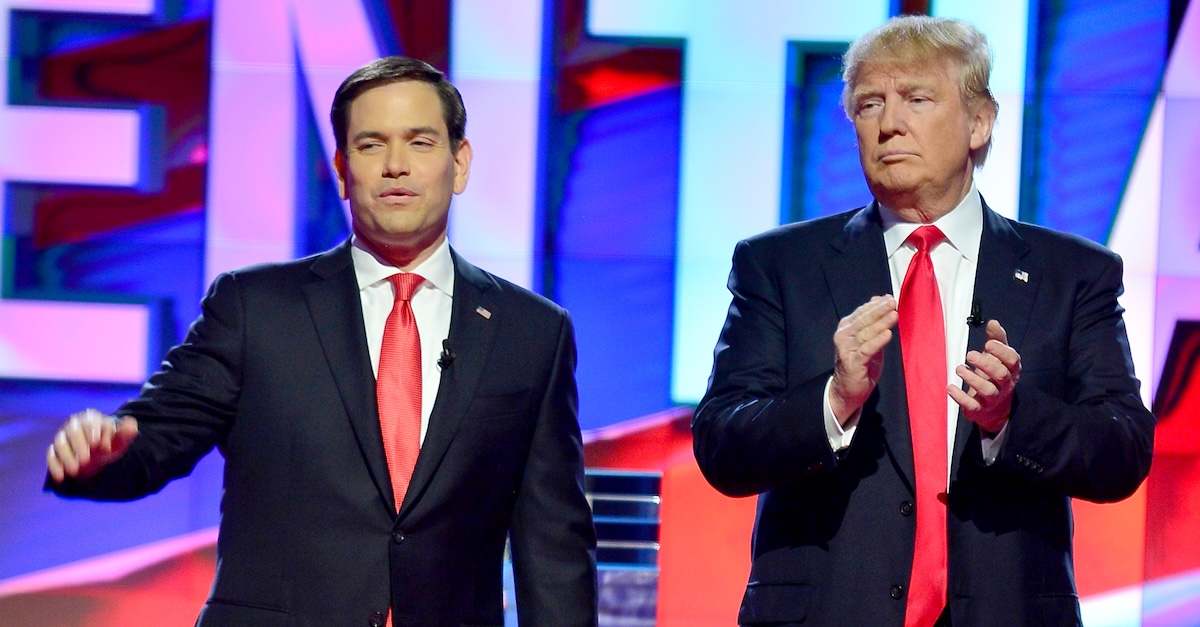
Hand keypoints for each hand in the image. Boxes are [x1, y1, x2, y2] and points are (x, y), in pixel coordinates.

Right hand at [46, 409, 138, 482]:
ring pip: (60, 444)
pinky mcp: (53, 450)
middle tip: (85, 461)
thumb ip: (125, 434)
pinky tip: (61, 477)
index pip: (90, 422)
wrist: (94, 455)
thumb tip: (132, 426)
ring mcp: (62, 437)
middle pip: (73, 432)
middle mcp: (74, 425)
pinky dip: (55, 466)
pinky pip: (51, 456)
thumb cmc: (108, 445)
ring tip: (74, 471)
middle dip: (79, 446)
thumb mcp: (119, 442)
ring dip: (66, 457)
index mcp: (91, 419)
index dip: (95, 433)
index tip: (102, 447)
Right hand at [830, 295, 898, 422]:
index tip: (889, 298)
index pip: (861, 312)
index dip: (875, 304)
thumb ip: (871, 322)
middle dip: (879, 310)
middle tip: (893, 302)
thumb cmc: (860, 364)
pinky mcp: (853, 362)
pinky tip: (888, 334)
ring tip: (894, 314)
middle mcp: (843, 336)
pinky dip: (878, 341)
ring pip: (866, 332)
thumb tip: (877, 299)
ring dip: (881, 322)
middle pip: (864, 320)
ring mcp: (846, 349)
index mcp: (846, 328)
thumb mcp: (866, 340)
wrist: (846, 391)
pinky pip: (867, 349)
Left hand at [950, 319, 1020, 433]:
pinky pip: (972, 405)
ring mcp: (993, 399)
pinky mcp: (980, 410)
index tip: (989, 344)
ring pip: (988, 390)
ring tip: (959, 368)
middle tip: (970, 354)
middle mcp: (1005, 385)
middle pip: (1001, 374)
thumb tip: (993, 322)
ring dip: (973, 379)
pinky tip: (950, 387)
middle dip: (986, 364)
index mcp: (1011, 370)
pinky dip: (960, 397)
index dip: (1002, 352)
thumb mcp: (997, 357)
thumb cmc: (995, 376)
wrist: (995, 410)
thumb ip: (996, 340)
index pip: (1012, 360)